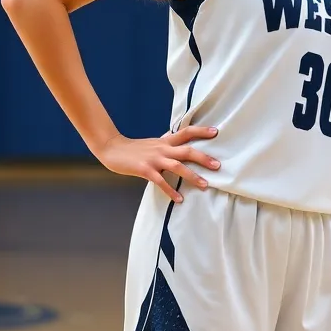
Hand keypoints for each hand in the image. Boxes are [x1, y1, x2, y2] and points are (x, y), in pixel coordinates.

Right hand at [95, 126, 219, 202]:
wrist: (112, 149)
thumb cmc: (135, 148)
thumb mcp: (154, 143)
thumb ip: (168, 144)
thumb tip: (181, 145)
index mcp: (166, 140)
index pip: (187, 131)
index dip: (201, 131)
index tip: (216, 132)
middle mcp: (163, 148)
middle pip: (188, 151)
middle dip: (204, 158)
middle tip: (218, 165)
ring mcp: (154, 159)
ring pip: (178, 166)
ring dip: (192, 176)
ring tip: (205, 185)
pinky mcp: (145, 170)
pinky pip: (161, 181)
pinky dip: (171, 190)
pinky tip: (179, 199)